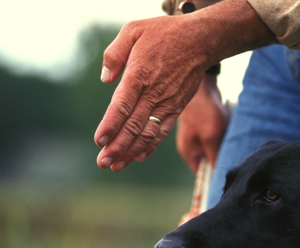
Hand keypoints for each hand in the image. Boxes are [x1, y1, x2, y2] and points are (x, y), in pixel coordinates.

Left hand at [94, 14, 207, 171]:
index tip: (99, 141)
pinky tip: (138, 156)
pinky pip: (163, 131)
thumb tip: (106, 79)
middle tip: (102, 162)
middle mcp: (153, 93)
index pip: (122, 106)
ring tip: (117, 165)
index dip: (110, 125)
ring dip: (131, 151)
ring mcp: (167, 103)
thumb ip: (115, 54)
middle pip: (133, 125)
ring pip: (148, 133)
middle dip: (117, 147)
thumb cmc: (164, 33)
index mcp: (139, 75)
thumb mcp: (133, 30)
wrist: (199, 40)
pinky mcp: (176, 107)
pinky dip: (151, 145)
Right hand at [177, 75, 227, 172]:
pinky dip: (225, 138)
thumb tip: (216, 176)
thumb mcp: (210, 138)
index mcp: (189, 152)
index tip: (230, 180)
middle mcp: (192, 146)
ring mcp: (199, 136)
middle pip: (209, 162)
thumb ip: (213, 157)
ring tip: (234, 145)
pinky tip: (232, 134)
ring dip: (225, 148)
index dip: (214, 178)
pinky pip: (218, 138)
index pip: (202, 174)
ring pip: (215, 149)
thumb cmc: (203, 112)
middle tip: (236, 161)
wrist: (203, 85)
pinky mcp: (206, 127)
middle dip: (222, 161)